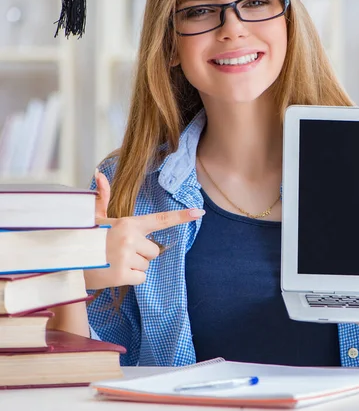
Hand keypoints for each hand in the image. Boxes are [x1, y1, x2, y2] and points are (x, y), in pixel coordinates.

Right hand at [85, 170, 204, 289]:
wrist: (65, 261)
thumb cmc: (83, 238)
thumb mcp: (93, 217)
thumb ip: (102, 198)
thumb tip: (100, 174)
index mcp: (128, 223)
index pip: (161, 219)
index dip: (182, 216)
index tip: (199, 213)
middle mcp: (131, 238)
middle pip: (155, 250)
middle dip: (141, 253)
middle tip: (119, 252)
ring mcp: (127, 257)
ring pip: (147, 265)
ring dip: (134, 266)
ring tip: (114, 261)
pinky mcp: (123, 275)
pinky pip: (140, 278)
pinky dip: (130, 279)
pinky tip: (114, 273)